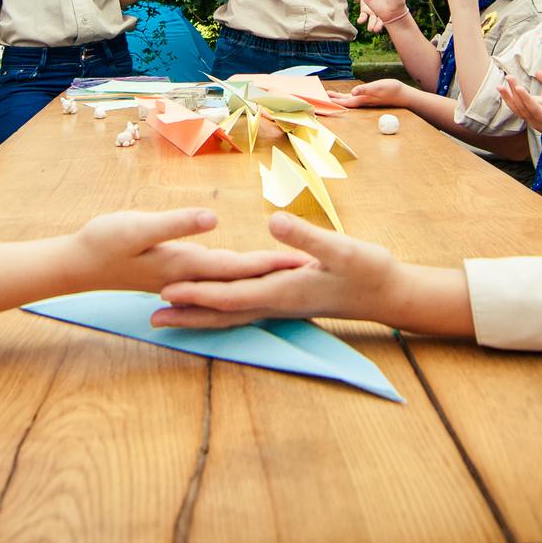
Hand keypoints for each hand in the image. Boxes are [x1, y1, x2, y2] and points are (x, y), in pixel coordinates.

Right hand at [73, 209, 309, 293]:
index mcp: (185, 266)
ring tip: (289, 272)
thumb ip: (176, 224)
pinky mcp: (176, 277)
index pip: (237, 268)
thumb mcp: (138, 226)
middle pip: (241, 278)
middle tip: (312, 269)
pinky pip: (215, 282)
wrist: (78, 264)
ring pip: (230, 282)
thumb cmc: (104, 242)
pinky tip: (245, 279)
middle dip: (274, 274)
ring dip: (259, 278)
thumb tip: (212, 220)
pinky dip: (237, 280)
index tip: (301, 260)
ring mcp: (183, 280)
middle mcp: (189, 278)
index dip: (270, 264)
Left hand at [151, 212, 403, 328]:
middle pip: (223, 314)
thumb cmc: (370, 271)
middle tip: (151, 319)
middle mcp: (277, 303)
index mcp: (283, 290)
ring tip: (170, 317)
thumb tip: (272, 222)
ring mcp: (282, 305)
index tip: (167, 292)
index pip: (231, 295)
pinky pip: (245, 309)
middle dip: (188, 316)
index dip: (199, 293)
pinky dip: (222, 309)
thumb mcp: (341, 249)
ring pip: (232, 315)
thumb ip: (306, 237)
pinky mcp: (288, 301)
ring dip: (201, 317)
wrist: (390, 294)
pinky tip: (214, 305)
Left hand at [328, 78, 404, 107]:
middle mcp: (361, 101)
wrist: (402, 94)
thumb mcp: (378, 87)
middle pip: (343, 101)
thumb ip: (365, 89)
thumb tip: (352, 92)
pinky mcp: (369, 96)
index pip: (343, 102)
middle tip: (320, 98)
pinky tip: (345, 94)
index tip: (323, 101)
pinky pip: (354, 96)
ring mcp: (365, 99)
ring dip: (338, 97)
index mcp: (361, 99)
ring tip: (328, 95)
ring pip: (348, 99)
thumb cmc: (391, 90)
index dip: (333, 102)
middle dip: (332, 100)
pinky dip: (347, 95)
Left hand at [498, 80, 541, 149]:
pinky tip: (508, 94)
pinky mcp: (537, 123)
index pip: (536, 111)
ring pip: (519, 111)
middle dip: (515, 94)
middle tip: (508, 77)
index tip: (519, 87)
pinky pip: (522, 112)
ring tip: (500, 85)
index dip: (527, 100)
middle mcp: (541, 126)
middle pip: (524, 109)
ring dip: (510, 98)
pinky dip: (513, 102)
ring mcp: (537, 125)